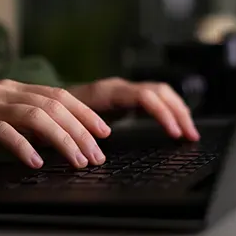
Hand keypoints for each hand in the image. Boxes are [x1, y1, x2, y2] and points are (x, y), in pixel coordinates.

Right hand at [0, 79, 111, 169]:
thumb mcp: (5, 119)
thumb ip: (32, 122)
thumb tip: (69, 139)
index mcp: (14, 88)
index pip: (58, 94)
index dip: (84, 112)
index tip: (104, 132)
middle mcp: (4, 92)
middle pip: (51, 105)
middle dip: (79, 131)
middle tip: (95, 155)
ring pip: (33, 117)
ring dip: (61, 140)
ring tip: (76, 161)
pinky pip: (3, 133)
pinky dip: (23, 147)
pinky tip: (36, 162)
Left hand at [67, 77, 199, 140]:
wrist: (44, 104)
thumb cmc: (54, 116)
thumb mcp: (65, 125)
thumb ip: (81, 132)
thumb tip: (96, 148)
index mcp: (105, 91)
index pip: (144, 96)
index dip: (162, 113)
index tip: (174, 133)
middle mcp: (117, 87)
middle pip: (159, 92)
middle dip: (178, 112)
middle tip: (190, 135)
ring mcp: (122, 90)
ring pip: (160, 93)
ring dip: (177, 110)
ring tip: (189, 133)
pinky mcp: (124, 98)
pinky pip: (154, 99)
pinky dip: (168, 111)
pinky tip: (175, 126)